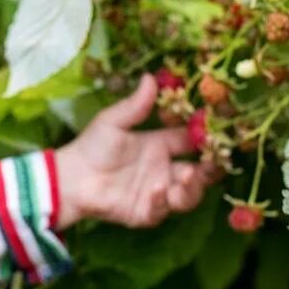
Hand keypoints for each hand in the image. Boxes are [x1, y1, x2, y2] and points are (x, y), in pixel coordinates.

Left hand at [54, 73, 221, 229]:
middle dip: (209, 169)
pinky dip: (163, 200)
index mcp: (159, 145)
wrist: (70, 177)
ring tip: (187, 176)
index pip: (190, 141)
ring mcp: (157, 192)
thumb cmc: (92, 146)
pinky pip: (162, 210)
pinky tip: (156, 189)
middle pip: (198, 172)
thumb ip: (135, 105)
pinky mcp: (146, 212)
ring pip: (188, 194)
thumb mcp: (113, 122)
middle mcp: (163, 169)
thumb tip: (151, 76)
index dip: (205, 138)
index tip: (219, 132)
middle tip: (212, 163)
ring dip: (193, 187)